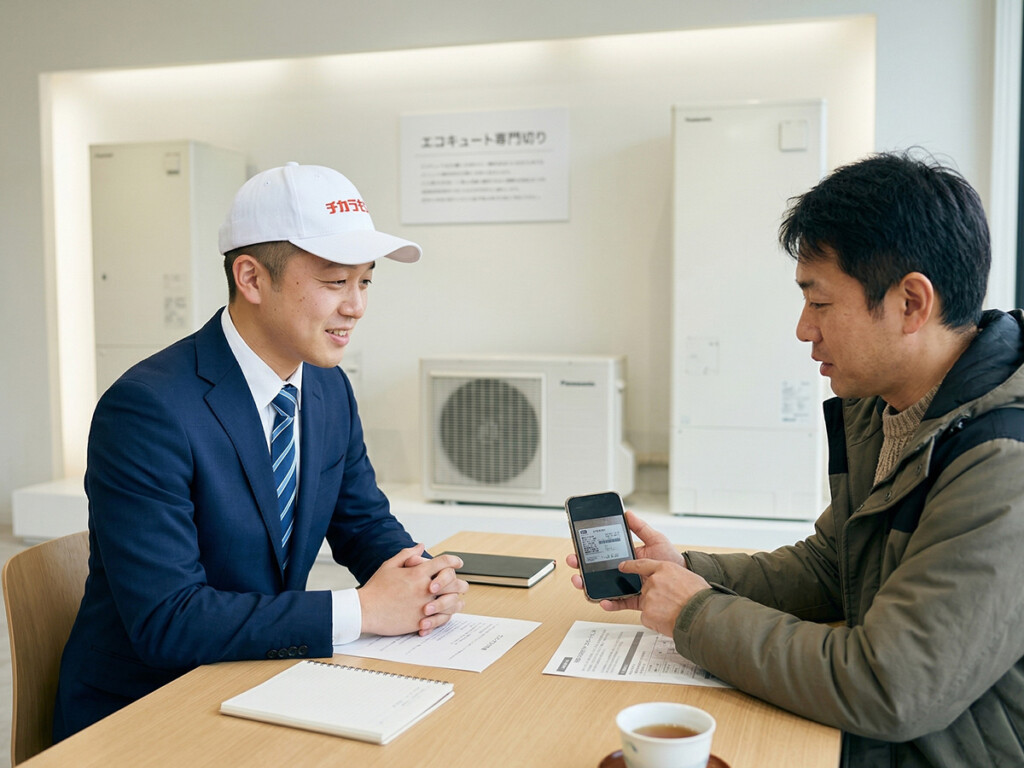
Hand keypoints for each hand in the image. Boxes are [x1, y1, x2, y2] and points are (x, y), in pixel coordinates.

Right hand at [358, 546, 467, 636]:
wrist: (364, 610)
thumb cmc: (375, 589)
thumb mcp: (390, 565)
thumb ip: (407, 554)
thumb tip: (421, 546)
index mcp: (417, 573)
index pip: (444, 562)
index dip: (454, 560)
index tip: (458, 562)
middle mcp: (423, 589)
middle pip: (454, 583)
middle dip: (460, 582)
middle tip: (461, 584)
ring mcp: (423, 606)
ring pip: (451, 603)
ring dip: (456, 601)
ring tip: (457, 600)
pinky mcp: (420, 621)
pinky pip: (441, 619)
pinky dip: (446, 616)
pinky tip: (446, 613)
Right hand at [566, 510, 685, 600]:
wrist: (684, 582)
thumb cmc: (671, 559)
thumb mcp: (656, 539)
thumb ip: (641, 528)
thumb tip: (628, 514)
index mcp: (626, 555)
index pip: (603, 551)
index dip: (588, 549)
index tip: (578, 544)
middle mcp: (623, 571)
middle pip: (597, 569)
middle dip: (581, 566)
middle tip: (574, 561)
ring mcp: (627, 585)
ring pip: (603, 586)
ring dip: (588, 585)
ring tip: (582, 582)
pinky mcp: (633, 600)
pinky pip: (618, 602)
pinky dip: (609, 603)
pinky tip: (603, 600)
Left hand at [619, 558, 710, 635]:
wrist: (700, 616)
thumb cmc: (699, 598)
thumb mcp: (688, 577)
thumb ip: (674, 578)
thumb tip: (672, 583)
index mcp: (665, 568)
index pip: (642, 564)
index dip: (630, 566)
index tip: (622, 566)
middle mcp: (654, 581)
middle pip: (646, 589)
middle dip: (655, 597)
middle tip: (670, 603)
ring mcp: (648, 597)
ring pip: (647, 604)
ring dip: (657, 609)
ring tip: (673, 612)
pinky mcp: (646, 613)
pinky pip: (647, 617)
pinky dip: (655, 621)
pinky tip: (668, 620)